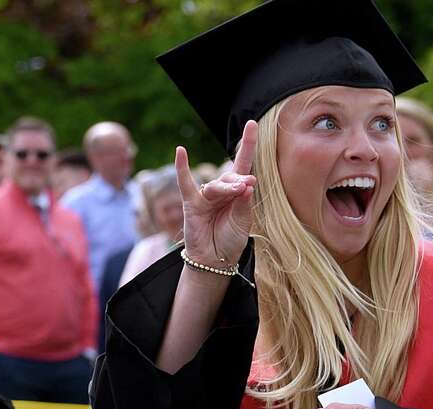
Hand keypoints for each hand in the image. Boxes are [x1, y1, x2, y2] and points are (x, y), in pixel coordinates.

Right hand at [177, 120, 256, 265]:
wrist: (215, 260)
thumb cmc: (230, 240)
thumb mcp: (243, 222)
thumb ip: (244, 202)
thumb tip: (247, 182)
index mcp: (237, 193)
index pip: (243, 164)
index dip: (248, 144)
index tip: (252, 124)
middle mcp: (222, 191)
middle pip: (231, 177)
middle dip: (239, 181)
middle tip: (246, 186)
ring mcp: (205, 197)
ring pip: (216, 186)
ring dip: (226, 187)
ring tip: (237, 191)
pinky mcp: (191, 204)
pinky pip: (186, 183)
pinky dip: (182, 168)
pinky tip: (181, 152)